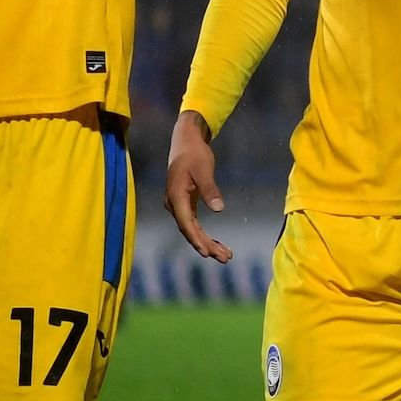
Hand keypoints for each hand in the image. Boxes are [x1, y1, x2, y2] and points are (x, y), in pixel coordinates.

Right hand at [164, 111, 231, 264]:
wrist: (185, 142)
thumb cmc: (194, 154)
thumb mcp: (204, 169)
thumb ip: (210, 189)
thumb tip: (218, 210)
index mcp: (176, 196)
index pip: (186, 223)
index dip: (196, 239)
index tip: (206, 253)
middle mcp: (174, 204)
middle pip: (190, 230)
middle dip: (207, 245)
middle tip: (226, 258)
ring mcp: (178, 205)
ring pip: (191, 230)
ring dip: (207, 243)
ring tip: (226, 256)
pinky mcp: (184, 204)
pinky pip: (193, 224)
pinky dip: (204, 234)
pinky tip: (217, 244)